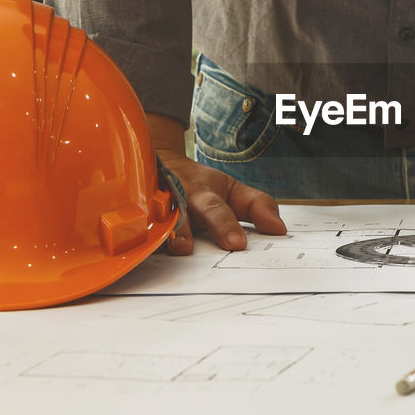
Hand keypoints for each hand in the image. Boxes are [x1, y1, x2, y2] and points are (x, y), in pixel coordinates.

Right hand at [148, 114, 285, 254]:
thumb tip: (279, 230)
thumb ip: (256, 206)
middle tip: (200, 248)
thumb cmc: (198, 184)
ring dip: (164, 234)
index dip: (225, 225)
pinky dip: (139, 241)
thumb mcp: (231, 189)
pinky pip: (136, 232)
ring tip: (175, 248)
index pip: (216, 209)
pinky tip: (139, 253)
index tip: (237, 244)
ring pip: (155, 221)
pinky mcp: (135, 219)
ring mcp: (152, 209)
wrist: (156, 162)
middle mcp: (176, 199)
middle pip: (183, 214)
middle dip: (190, 230)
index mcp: (201, 192)